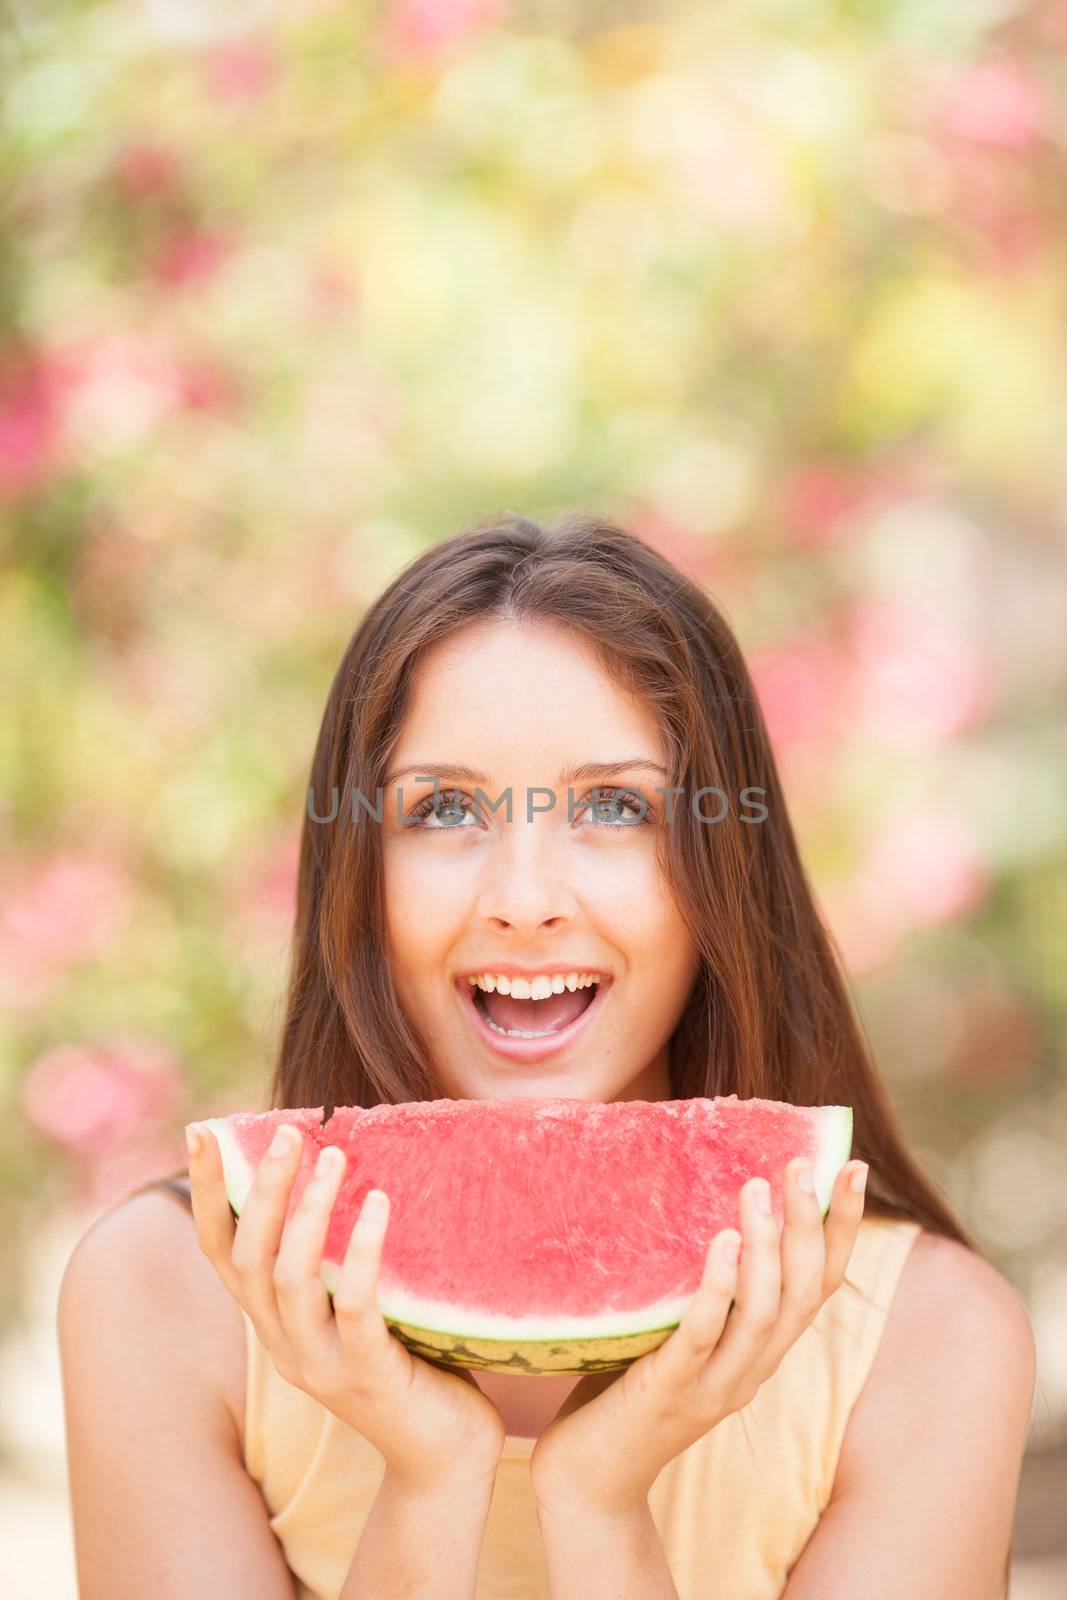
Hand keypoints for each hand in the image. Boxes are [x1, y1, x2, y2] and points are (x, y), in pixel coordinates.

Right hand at [186, 1121, 507, 1490]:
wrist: (445, 1454)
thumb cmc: (409, 1359)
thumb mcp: (352, 1306)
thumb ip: (332, 1257)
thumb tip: (335, 1162)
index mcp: (272, 1323)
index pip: (221, 1251)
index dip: (208, 1193)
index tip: (203, 1131)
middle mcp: (283, 1345)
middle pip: (250, 1258)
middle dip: (262, 1189)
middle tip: (288, 1132)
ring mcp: (321, 1366)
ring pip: (290, 1280)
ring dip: (308, 1212)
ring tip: (336, 1156)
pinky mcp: (368, 1378)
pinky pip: (353, 1307)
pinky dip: (360, 1252)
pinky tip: (378, 1204)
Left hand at [528, 1156, 868, 1512]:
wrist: (591, 1480)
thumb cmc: (630, 1391)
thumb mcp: (683, 1334)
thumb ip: (708, 1289)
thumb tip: (712, 1203)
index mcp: (762, 1353)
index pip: (821, 1286)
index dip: (842, 1229)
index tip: (852, 1168)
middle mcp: (752, 1370)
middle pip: (803, 1293)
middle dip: (809, 1224)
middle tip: (801, 1162)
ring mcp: (714, 1385)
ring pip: (763, 1313)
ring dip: (766, 1247)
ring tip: (757, 1187)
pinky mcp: (670, 1391)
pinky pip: (703, 1336)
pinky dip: (718, 1288)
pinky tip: (722, 1242)